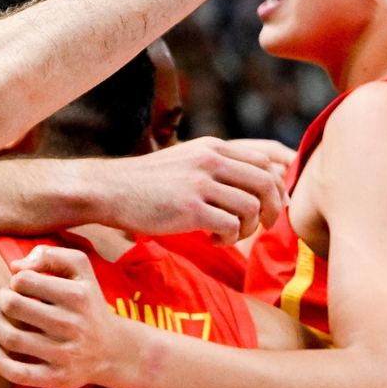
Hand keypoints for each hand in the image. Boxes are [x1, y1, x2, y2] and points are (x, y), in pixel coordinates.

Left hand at [0, 245, 130, 387]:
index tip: (21, 287)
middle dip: (0, 299)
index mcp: (77, 295)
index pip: (23, 280)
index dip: (15, 280)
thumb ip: (50, 255)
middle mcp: (71, 325)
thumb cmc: (89, 303)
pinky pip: (16, 373)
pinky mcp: (57, 378)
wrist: (115, 350)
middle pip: (12, 306)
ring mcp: (64, 355)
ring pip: (10, 338)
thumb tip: (15, 266)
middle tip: (4, 301)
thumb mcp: (81, 270)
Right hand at [91, 137, 284, 241]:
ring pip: (250, 207)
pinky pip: (229, 226)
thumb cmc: (148, 183)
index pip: (265, 161)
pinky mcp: (189, 209)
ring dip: (247, 228)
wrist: (109, 190)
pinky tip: (212, 240)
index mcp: (212, 147)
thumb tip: (257, 188)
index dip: (278, 187)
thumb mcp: (186, 160)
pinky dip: (228, 238)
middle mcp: (210, 160)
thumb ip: (218, 167)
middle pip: (265, 183)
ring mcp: (199, 183)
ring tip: (229, 235)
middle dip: (272, 210)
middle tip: (264, 226)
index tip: (273, 206)